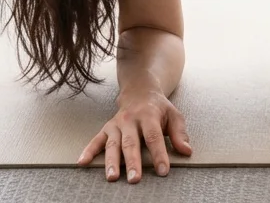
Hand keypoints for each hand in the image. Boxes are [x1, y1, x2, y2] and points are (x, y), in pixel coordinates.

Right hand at [76, 90, 191, 182]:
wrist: (140, 91)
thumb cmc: (159, 108)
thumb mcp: (173, 115)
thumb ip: (179, 133)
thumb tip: (187, 151)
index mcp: (149, 116)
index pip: (154, 137)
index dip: (159, 154)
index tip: (163, 171)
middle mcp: (131, 120)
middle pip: (132, 142)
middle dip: (133, 162)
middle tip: (134, 179)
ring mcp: (117, 124)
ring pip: (113, 144)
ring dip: (111, 161)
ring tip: (112, 177)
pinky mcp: (106, 128)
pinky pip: (96, 140)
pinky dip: (88, 151)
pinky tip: (82, 163)